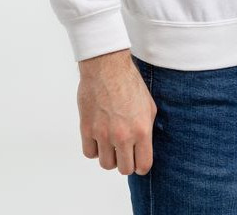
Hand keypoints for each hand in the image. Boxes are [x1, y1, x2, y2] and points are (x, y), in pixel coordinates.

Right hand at [77, 48, 156, 175]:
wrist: (107, 66)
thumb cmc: (130, 83)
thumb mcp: (149, 105)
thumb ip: (147, 129)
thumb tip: (144, 147)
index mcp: (142, 130)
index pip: (143, 166)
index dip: (141, 165)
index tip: (138, 159)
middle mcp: (123, 136)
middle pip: (124, 169)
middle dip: (126, 161)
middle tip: (125, 150)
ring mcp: (104, 134)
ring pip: (106, 164)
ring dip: (109, 156)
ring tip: (111, 142)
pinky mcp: (87, 129)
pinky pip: (90, 153)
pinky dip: (94, 148)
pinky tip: (99, 136)